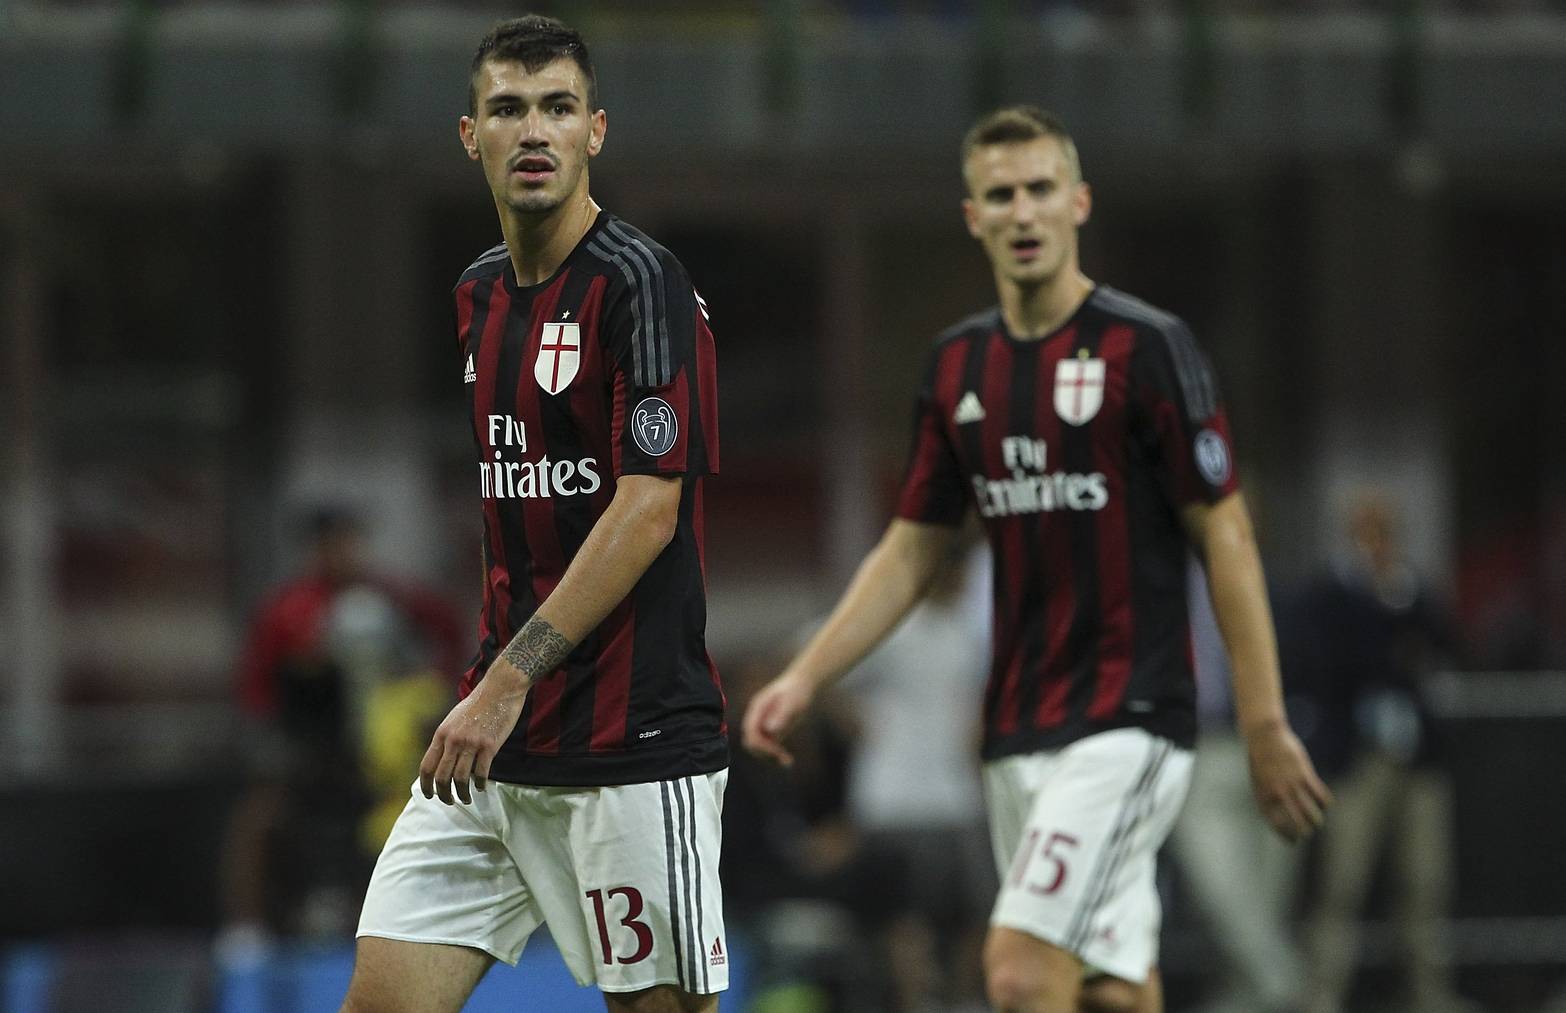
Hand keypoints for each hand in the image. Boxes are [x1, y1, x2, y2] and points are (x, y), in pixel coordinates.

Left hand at [419, 663, 527, 804]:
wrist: (500, 688)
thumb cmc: (478, 704)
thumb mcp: (454, 719)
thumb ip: (447, 739)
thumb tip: (443, 760)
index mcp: (442, 734)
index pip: (427, 767)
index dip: (426, 785)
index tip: (429, 795)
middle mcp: (453, 740)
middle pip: (442, 777)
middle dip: (444, 795)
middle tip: (449, 802)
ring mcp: (471, 743)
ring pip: (461, 779)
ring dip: (462, 794)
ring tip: (466, 799)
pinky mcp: (489, 745)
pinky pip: (481, 773)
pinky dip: (480, 784)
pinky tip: (481, 787)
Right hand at [741, 671, 815, 766]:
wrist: (802, 683)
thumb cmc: (796, 690)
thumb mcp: (791, 702)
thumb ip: (780, 715)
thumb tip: (769, 730)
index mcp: (757, 709)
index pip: (750, 732)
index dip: (760, 744)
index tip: (776, 751)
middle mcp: (757, 718)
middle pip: (751, 742)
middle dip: (763, 752)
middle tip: (782, 758)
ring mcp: (763, 724)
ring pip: (759, 747)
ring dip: (770, 756)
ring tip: (787, 762)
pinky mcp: (772, 730)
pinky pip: (769, 746)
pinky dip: (776, 754)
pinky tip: (788, 760)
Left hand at [1244, 719, 1332, 841]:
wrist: (1265, 737)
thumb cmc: (1260, 758)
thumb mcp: (1259, 780)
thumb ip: (1268, 795)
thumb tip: (1279, 810)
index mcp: (1263, 796)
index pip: (1276, 823)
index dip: (1285, 834)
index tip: (1292, 841)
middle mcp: (1278, 793)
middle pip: (1295, 821)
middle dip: (1302, 831)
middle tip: (1306, 834)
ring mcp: (1291, 784)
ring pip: (1310, 810)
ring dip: (1315, 820)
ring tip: (1317, 823)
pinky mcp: (1304, 774)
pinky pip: (1319, 794)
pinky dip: (1324, 801)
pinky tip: (1326, 804)